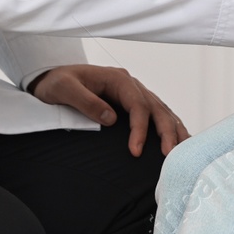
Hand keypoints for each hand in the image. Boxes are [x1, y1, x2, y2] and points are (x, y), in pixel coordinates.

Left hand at [28, 64, 189, 155]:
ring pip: (162, 111)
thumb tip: (111, 118)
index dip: (140, 129)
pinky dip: (170, 127)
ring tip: (181, 152)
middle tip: (169, 155)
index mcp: (117, 79)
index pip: (137, 104)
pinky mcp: (134, 104)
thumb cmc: (57, 82)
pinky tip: (179, 141)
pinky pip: (157, 115)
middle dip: (166, 131)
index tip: (135, 152)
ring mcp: (134, 94)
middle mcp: (130, 85)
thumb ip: (86, 102)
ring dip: (173, 130)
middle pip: (156, 107)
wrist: (52, 78)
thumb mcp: (63, 89)